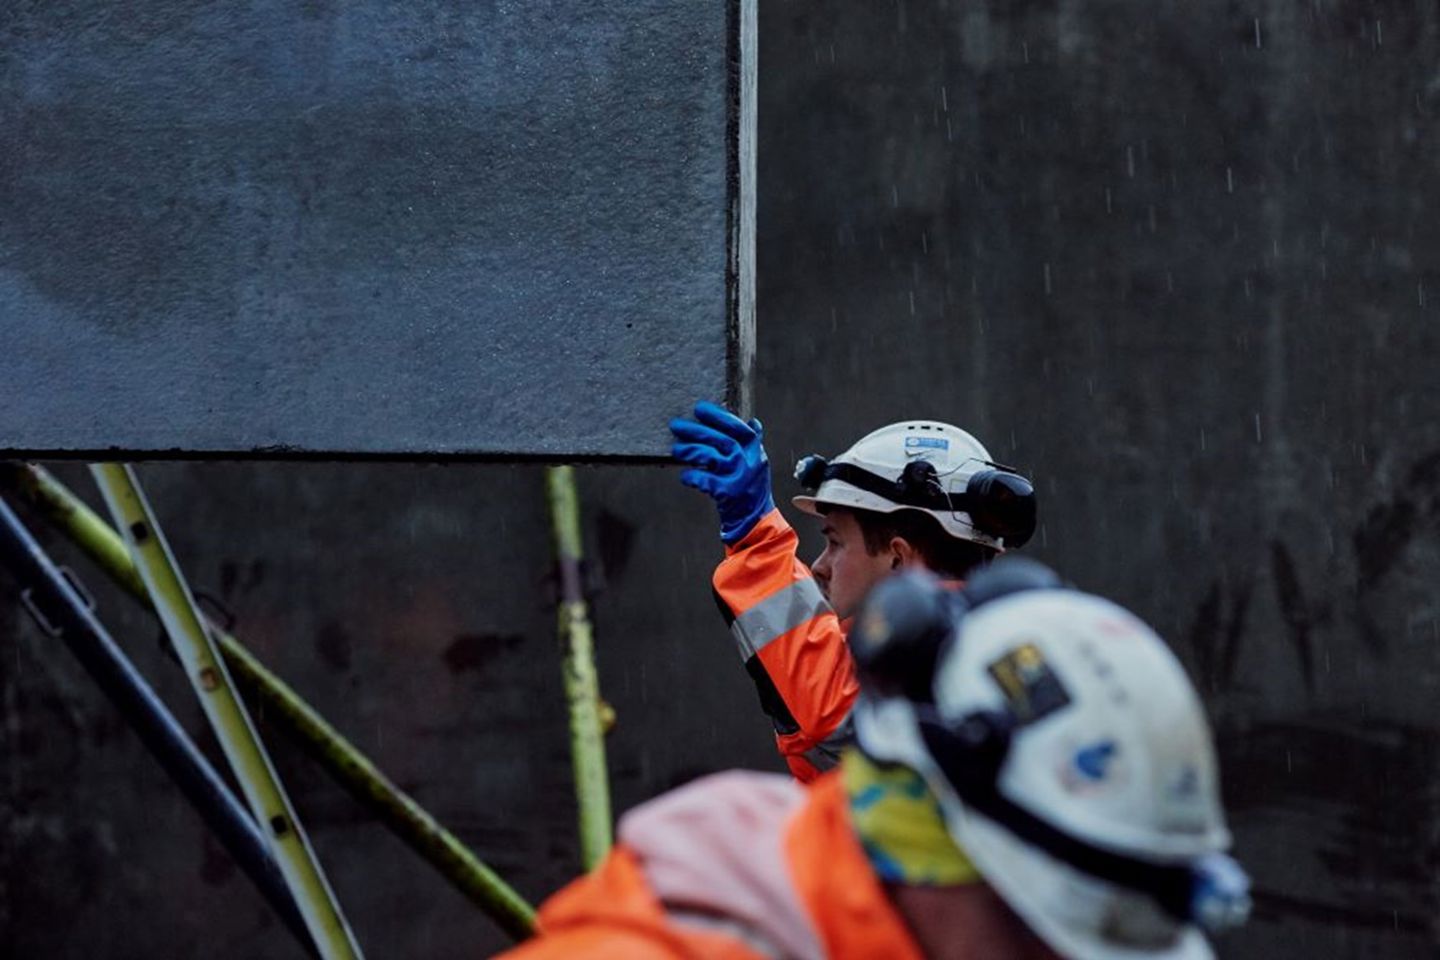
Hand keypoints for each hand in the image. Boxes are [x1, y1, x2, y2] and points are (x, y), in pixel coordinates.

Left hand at [670, 401, 775, 543]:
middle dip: (695, 431)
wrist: (756, 521)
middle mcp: (749, 463)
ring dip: (689, 450)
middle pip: (720, 440)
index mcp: (756, 452)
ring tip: (676, 449)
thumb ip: (754, 444)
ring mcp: (738, 478)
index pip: (739, 428)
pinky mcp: (727, 494)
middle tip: (676, 425)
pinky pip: (704, 480)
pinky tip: (685, 476)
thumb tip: (753, 422)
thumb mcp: (758, 464)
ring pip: (709, 457)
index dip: (719, 416)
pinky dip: (692, 477)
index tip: (699, 408)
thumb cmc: (752, 489)